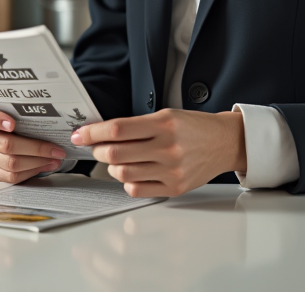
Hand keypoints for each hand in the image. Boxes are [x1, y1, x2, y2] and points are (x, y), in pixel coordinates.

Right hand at [0, 105, 67, 183]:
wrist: (5, 132)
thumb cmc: (12, 118)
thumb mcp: (12, 110)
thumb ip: (22, 111)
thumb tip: (50, 117)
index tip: (13, 124)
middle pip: (5, 144)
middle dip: (35, 148)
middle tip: (54, 148)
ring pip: (11, 163)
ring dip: (37, 162)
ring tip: (54, 158)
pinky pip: (11, 176)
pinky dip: (31, 171)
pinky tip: (45, 165)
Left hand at [71, 109, 245, 196]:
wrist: (224, 142)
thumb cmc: (193, 127)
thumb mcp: (167, 115)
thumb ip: (137, 126)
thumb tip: (102, 134)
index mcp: (164, 124)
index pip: (117, 129)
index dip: (93, 132)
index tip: (80, 134)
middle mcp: (168, 148)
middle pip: (116, 153)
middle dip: (98, 150)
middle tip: (96, 147)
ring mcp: (172, 170)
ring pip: (123, 173)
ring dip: (112, 166)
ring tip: (116, 159)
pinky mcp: (175, 187)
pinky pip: (137, 189)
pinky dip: (127, 182)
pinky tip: (132, 172)